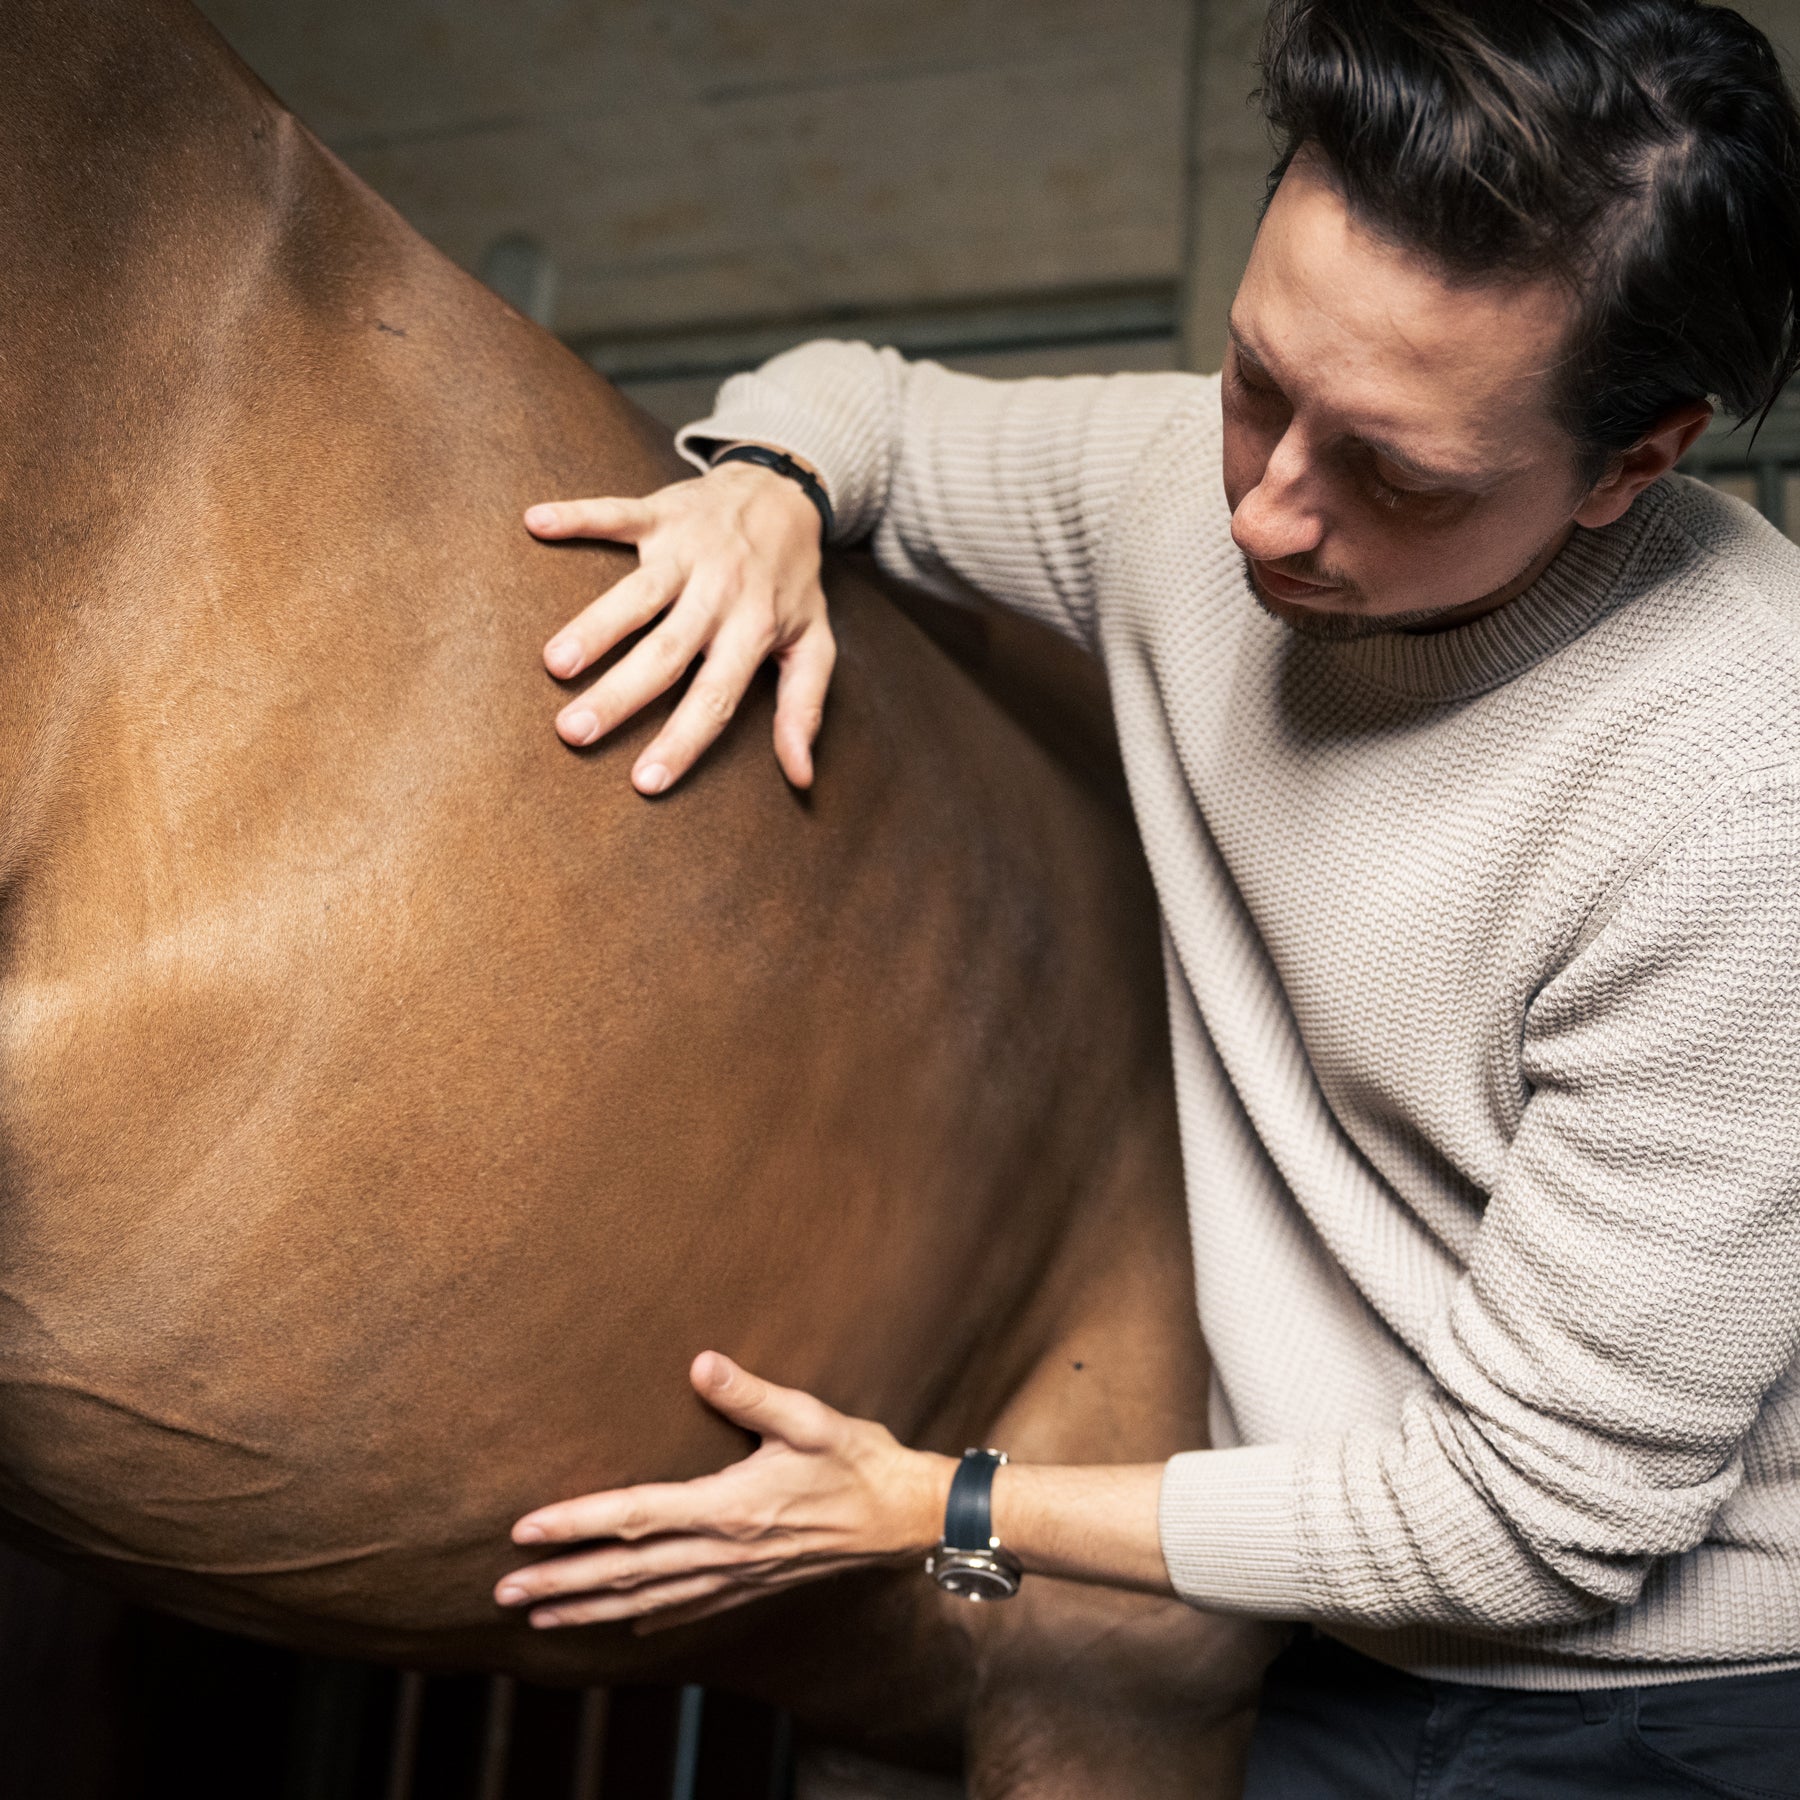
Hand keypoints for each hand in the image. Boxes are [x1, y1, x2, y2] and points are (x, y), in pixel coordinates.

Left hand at [495, 1353, 954, 1632]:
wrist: (906, 1517)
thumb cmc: (857, 1460)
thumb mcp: (809, 1417)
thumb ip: (750, 1393)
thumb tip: (701, 1362)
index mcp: (730, 1507)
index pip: (635, 1517)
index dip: (576, 1523)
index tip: (524, 1531)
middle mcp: (725, 1551)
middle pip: (626, 1570)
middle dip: (561, 1581)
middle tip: (503, 1594)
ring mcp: (737, 1576)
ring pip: (647, 1600)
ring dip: (588, 1609)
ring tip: (539, 1618)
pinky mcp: (753, 1587)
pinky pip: (687, 1609)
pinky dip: (646, 1618)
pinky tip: (621, 1623)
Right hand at [527, 460, 835, 793]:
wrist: (786, 491)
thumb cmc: (791, 582)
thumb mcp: (814, 645)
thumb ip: (803, 709)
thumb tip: (802, 777)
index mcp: (754, 631)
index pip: (716, 698)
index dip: (683, 740)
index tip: (644, 781)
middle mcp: (720, 593)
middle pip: (666, 652)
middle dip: (620, 694)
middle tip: (574, 732)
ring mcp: (688, 551)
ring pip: (638, 593)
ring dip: (595, 624)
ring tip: (555, 663)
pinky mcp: (661, 513)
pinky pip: (616, 513)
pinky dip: (578, 516)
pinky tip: (536, 523)